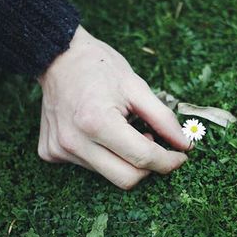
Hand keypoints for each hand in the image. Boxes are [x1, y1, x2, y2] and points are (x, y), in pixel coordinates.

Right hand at [37, 25, 190, 189]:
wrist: (59, 57)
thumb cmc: (100, 67)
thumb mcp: (137, 87)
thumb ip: (163, 118)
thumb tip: (184, 145)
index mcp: (96, 121)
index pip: (143, 158)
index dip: (169, 161)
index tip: (182, 156)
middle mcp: (74, 142)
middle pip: (127, 179)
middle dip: (149, 167)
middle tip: (152, 142)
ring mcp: (60, 150)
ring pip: (109, 174)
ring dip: (126, 159)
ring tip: (124, 130)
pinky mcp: (51, 153)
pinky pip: (90, 167)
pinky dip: (106, 156)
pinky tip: (104, 134)